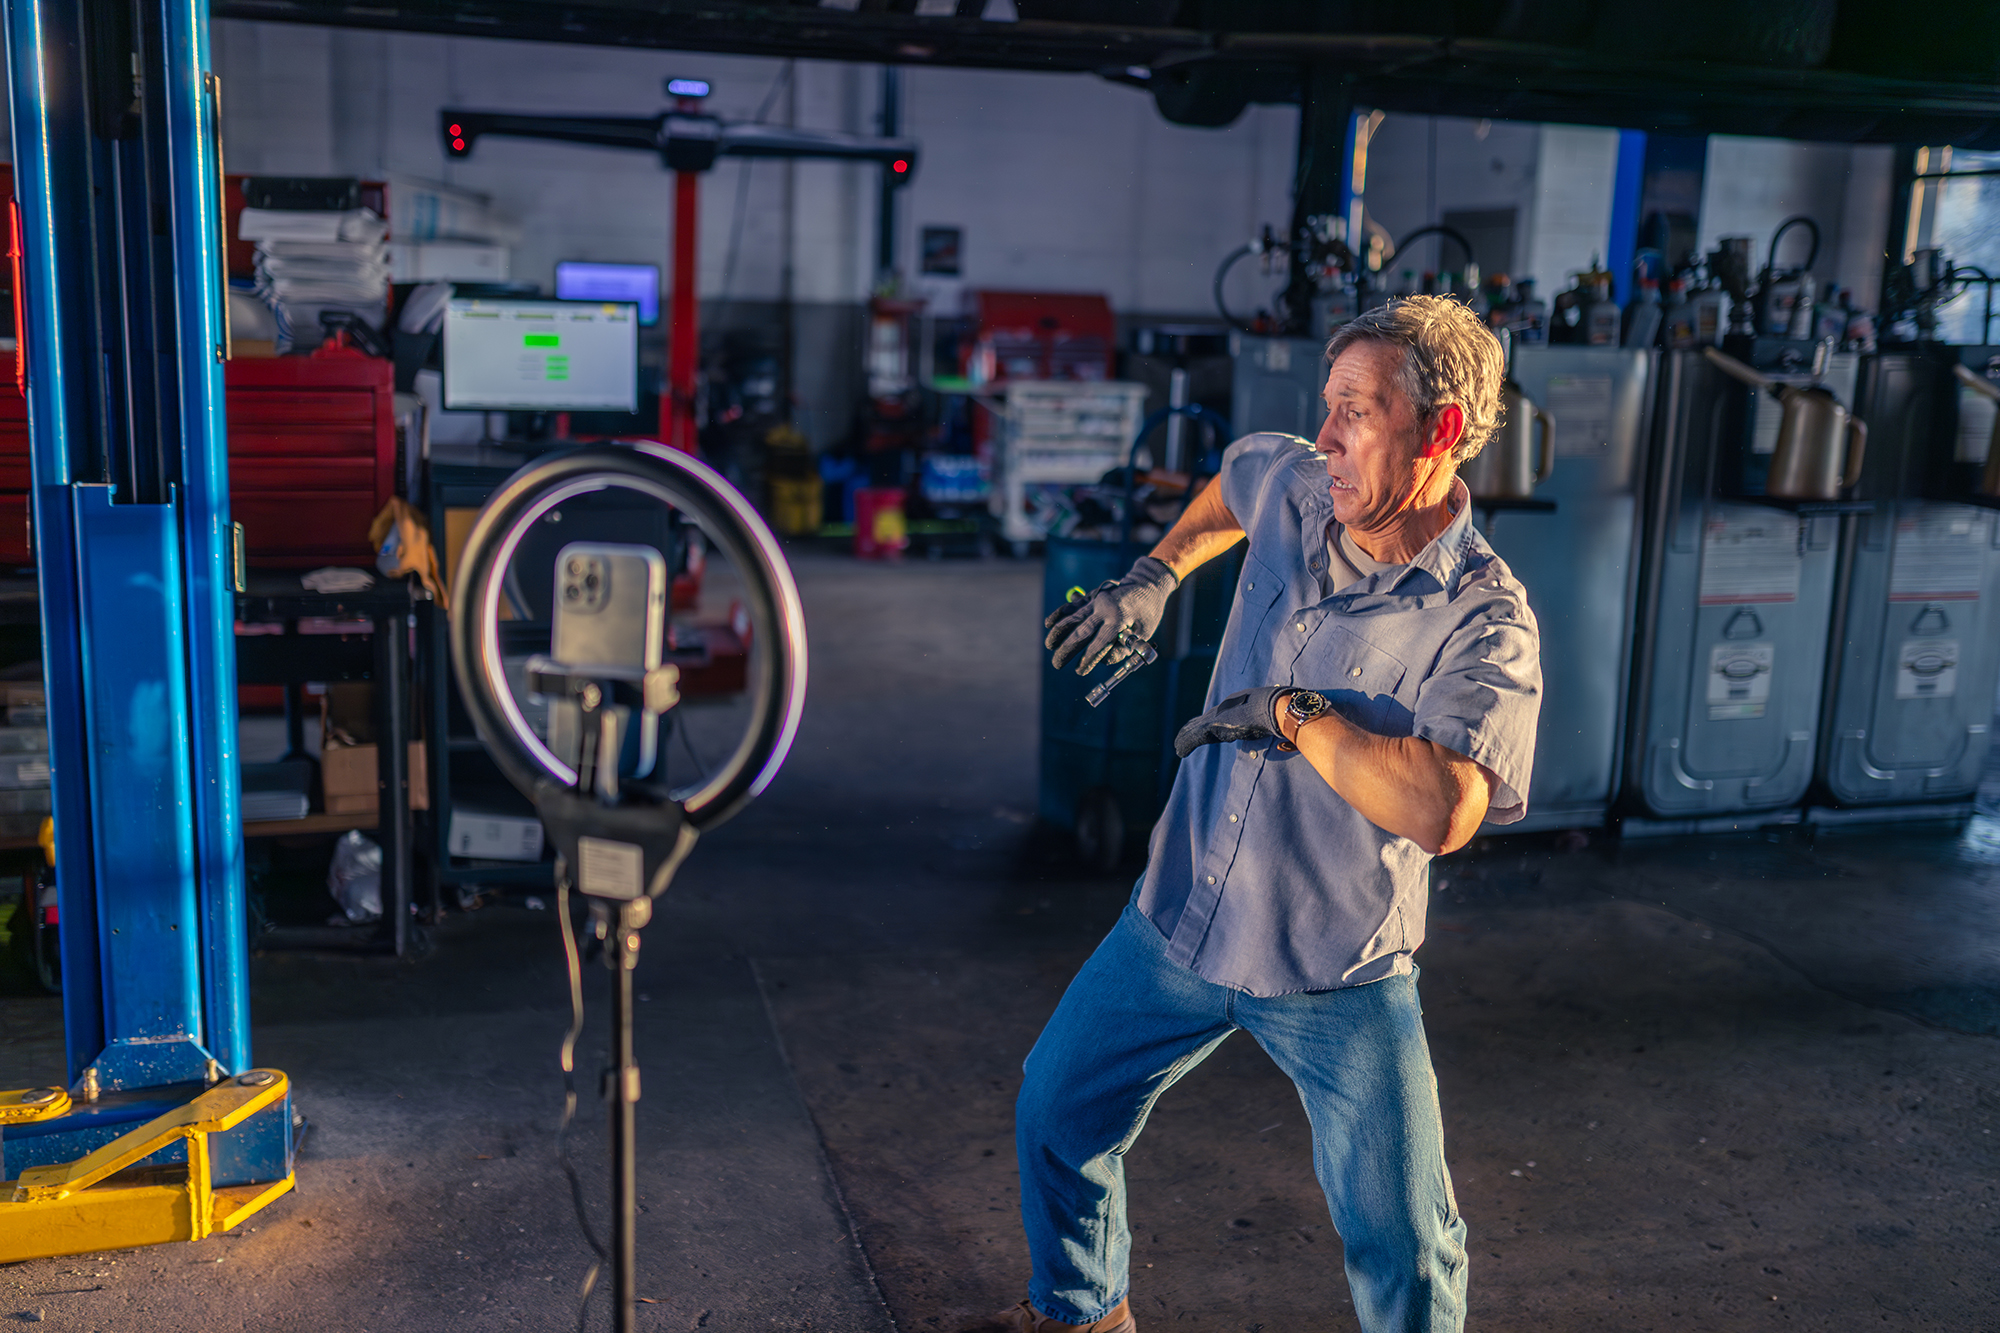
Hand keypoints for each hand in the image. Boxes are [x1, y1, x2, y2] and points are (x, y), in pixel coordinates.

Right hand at [1044, 555, 1178, 673]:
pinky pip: (1073, 606)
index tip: (1080, 671)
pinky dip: (1060, 614)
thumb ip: (1123, 649)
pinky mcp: (1092, 596)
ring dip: (1059, 632)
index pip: (1099, 643)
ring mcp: (1096, 600)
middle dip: (1067, 649)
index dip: (1088, 659)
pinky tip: (1049, 623)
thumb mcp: (1144, 634)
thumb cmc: (1148, 612)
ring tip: (1049, 645)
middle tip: (1057, 664)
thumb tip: (1103, 661)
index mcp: (1119, 618)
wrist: (1147, 583)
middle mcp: (1104, 608)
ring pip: (1073, 618)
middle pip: (1081, 632)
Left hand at [1173, 687, 1288, 758]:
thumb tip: (1285, 739)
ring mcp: (1220, 715)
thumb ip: (1271, 725)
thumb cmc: (1284, 712)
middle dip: (1195, 727)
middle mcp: (1227, 706)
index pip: (1222, 713)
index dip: (1212, 722)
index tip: (1206, 727)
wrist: (1280, 708)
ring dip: (1187, 737)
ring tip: (1178, 747)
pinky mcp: (1215, 725)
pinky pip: (1195, 736)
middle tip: (1184, 735)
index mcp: (1240, 702)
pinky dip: (1186, 743)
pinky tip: (1179, 751)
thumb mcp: (1276, 717)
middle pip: (1206, 718)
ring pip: (1197, 727)